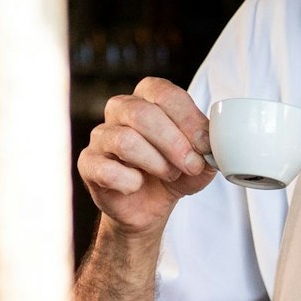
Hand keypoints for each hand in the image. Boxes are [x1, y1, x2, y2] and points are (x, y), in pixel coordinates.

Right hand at [77, 77, 216, 233]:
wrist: (149, 207)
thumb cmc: (174, 173)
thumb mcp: (200, 159)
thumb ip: (208, 146)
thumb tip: (212, 141)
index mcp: (148, 97)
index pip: (165, 94)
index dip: (188, 119)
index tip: (205, 145)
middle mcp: (120, 109)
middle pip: (142, 114)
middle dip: (173, 143)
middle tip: (191, 165)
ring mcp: (101, 136)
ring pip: (125, 140)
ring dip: (155, 163)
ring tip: (169, 174)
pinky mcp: (88, 163)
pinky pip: (107, 170)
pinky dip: (130, 182)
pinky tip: (137, 185)